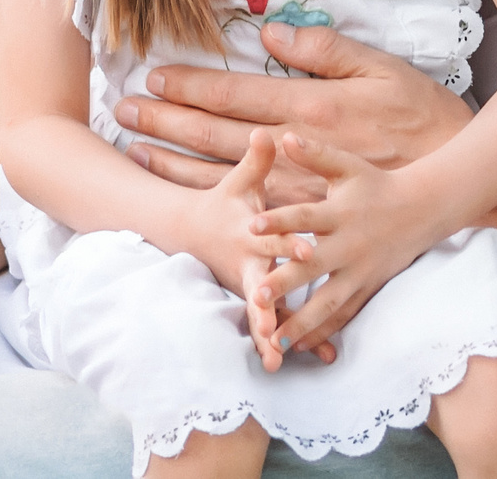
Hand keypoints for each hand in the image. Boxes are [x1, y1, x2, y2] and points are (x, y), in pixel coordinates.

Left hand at [119, 23, 473, 202]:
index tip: (152, 77)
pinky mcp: (307, 218)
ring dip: (176, 165)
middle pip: (215, 137)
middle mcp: (295, 151)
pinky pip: (248, 213)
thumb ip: (324, 50)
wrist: (453, 176)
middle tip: (123, 111)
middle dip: (165, 122)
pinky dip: (211, 206)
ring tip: (136, 153)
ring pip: (223, 179)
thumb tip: (271, 36)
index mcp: (310, 106)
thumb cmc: (420, 115)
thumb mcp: (379, 67)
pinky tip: (185, 202)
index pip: (234, 95)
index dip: (189, 86)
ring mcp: (298, 190)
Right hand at [169, 130, 342, 371]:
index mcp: (250, 234)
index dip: (289, 244)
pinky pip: (268, 325)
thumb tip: (266, 132)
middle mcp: (248, 264)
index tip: (307, 253)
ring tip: (277, 361)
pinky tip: (290, 363)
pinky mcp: (255, 300)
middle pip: (259, 288)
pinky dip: (276, 344)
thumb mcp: (239, 183)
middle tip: (278, 329)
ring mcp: (248, 286)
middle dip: (269, 308)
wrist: (190, 232)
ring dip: (267, 337)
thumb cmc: (224, 204)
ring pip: (260, 315)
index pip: (273, 239)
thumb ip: (256, 161)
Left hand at [248, 133, 454, 356]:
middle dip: (285, 282)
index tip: (250, 226)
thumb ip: (315, 155)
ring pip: (327, 301)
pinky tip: (299, 348)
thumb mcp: (347, 166)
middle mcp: (348, 246)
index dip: (278, 221)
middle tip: (257, 295)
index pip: (304, 216)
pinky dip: (323, 332)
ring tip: (274, 340)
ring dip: (301, 320)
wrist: (422, 209)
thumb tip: (283, 136)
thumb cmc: (376, 185)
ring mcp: (358, 272)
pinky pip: (343, 315)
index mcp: (339, 213)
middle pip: (312, 267)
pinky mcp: (366, 289)